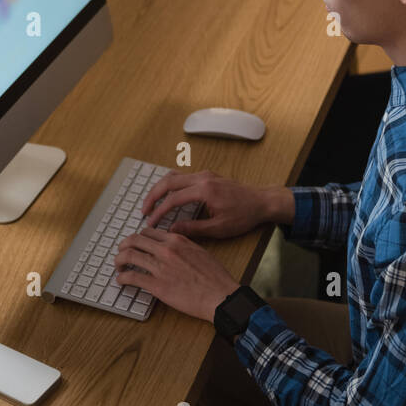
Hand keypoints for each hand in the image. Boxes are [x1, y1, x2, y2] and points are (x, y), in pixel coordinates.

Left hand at [114, 227, 239, 321]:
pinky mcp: (157, 286)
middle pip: (134, 241)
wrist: (220, 295)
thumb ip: (182, 246)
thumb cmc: (214, 277)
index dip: (137, 237)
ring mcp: (160, 267)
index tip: (134, 244)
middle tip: (121, 252)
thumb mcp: (199, 251)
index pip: (147, 232)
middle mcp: (166, 250)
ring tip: (118, 266)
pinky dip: (122, 278)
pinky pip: (132, 278)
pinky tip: (121, 280)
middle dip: (123, 246)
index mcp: (177, 240)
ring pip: (129, 257)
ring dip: (119, 261)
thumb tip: (170, 246)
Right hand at [142, 170, 281, 238]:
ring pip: (174, 176)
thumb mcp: (219, 228)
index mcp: (205, 190)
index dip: (159, 211)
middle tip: (144, 211)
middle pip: (168, 182)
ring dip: (160, 188)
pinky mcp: (208, 176)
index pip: (173, 199)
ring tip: (152, 203)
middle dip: (153, 196)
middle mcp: (203, 178)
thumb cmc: (244, 216)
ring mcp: (205, 174)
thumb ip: (193, 229)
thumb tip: (172, 230)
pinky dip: (171, 185)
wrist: (262, 201)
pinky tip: (167, 196)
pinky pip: (183, 176)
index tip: (150, 222)